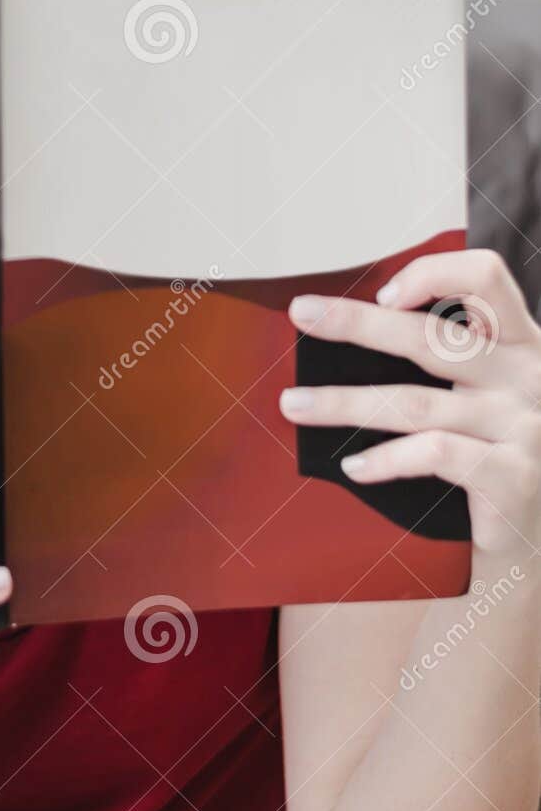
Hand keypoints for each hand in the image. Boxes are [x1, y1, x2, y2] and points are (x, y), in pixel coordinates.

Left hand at [281, 249, 540, 557]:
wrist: (539, 536)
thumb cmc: (501, 452)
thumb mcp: (491, 391)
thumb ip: (452, 356)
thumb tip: (360, 322)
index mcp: (521, 343)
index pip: (488, 278)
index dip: (434, 273)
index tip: (383, 292)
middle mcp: (527, 377)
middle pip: (432, 337)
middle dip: (356, 322)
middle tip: (301, 314)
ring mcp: (523, 427)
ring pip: (416, 403)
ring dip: (345, 402)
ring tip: (294, 405)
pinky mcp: (512, 476)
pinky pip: (434, 455)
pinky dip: (386, 458)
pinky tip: (353, 465)